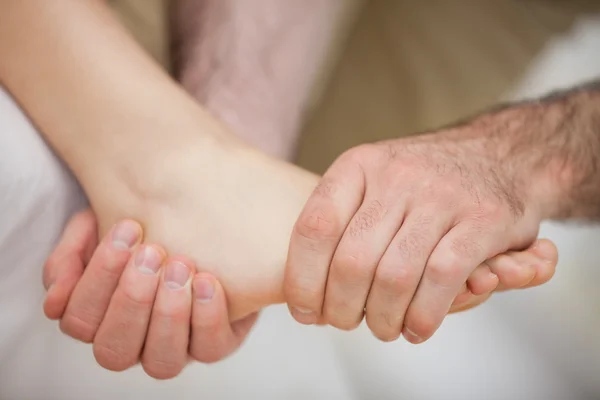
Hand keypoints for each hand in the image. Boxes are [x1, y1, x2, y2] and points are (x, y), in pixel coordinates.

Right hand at [43, 210, 256, 378]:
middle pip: (114, 350)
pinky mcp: (216, 343)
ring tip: (179, 266)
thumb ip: (69, 257)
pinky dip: (207, 316)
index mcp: (98, 320)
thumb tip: (55, 301)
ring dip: (167, 313)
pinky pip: (210, 348)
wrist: (202, 228)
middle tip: (151, 251)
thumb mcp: (98, 228)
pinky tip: (205, 280)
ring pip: (162, 363)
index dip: (98, 278)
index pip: (79, 321)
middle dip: (132, 298)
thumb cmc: (144, 230)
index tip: (128, 228)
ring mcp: (175, 348)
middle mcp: (134, 343)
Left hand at [285, 128, 551, 342]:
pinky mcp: (483, 220)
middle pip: (351, 262)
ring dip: (382, 318)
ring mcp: (442, 196)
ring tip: (383, 327)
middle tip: (346, 322)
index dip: (302, 280)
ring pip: (394, 277)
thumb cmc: (425, 181)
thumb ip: (342, 222)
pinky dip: (423, 315)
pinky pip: (441, 279)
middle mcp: (397, 175)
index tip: (305, 310)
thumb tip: (305, 292)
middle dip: (341, 309)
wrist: (503, 152)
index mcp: (360, 165)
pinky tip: (417, 327)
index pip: (314, 228)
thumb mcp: (374, 180)